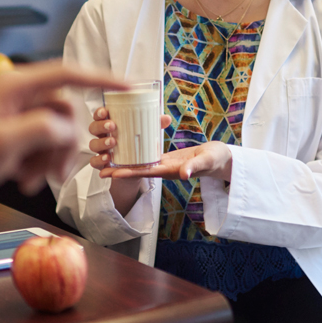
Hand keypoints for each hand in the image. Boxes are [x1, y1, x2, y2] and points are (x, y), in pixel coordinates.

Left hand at [0, 61, 127, 197]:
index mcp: (14, 86)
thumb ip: (44, 129)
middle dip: (63, 144)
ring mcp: (15, 113)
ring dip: (50, 158)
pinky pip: (41, 142)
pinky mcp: (12, 130)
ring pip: (55, 130)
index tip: (126, 85)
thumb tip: (68, 129)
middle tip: (56, 173)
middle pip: (64, 111)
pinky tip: (23, 178)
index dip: (100, 78)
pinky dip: (38, 162)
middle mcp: (17, 94)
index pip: (67, 73)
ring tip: (31, 180)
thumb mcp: (5, 143)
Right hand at [88, 107, 170, 175]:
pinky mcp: (101, 164)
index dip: (99, 112)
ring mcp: (100, 150)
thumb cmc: (137, 143)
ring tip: (113, 142)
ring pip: (92, 145)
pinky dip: (99, 160)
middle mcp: (102, 136)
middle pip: (93, 128)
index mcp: (110, 124)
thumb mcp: (146, 132)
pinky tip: (107, 158)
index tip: (105, 111)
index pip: (99, 115)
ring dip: (101, 142)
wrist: (136, 166)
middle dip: (101, 126)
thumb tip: (166, 118)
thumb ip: (154, 125)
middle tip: (112, 126)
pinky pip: (94, 162)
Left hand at [104, 141, 232, 182]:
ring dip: (125, 161)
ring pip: (141, 163)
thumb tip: (184, 174)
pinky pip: (149, 156)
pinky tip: (127, 148)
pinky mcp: (167, 157)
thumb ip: (195, 167)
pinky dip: (137, 153)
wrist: (221, 159)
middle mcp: (165, 169)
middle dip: (120, 169)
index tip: (112, 172)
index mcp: (171, 171)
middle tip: (100, 168)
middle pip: (139, 169)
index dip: (128, 172)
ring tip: (107, 157)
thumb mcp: (206, 162)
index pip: (145, 172)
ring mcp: (165, 164)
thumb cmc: (216, 159)